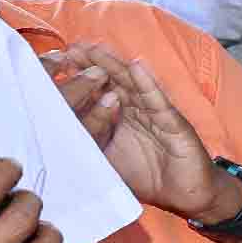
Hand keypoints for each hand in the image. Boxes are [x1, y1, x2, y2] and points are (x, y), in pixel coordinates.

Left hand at [47, 47, 223, 220]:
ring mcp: (155, 114)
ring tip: (96, 49)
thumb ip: (90, 143)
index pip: (97, 92)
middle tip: (71, 48)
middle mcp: (136, 110)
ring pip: (132, 85)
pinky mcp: (173, 123)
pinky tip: (137, 67)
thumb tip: (54, 134)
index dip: (80, 77)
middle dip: (92, 64)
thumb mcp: (108, 160)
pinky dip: (147, 84)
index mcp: (120, 117)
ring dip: (115, 66)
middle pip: (112, 81)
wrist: (186, 194)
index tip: (58, 63)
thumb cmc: (147, 176)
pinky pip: (158, 102)